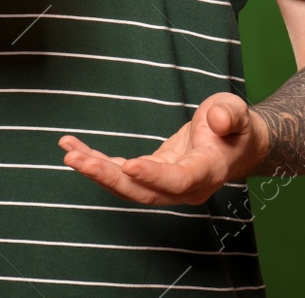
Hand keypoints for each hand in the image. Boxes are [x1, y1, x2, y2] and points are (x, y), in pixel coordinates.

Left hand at [58, 92, 268, 205]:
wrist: (236, 144)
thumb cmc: (236, 127)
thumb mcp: (236, 112)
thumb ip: (230, 115)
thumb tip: (217, 118)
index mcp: (207, 172)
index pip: (178, 180)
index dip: (154, 175)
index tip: (129, 165)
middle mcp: (184, 188)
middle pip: (143, 191)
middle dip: (108, 177)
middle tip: (76, 160)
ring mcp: (166, 185)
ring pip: (127, 187)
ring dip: (95, 171)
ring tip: (68, 152)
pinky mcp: (152, 176)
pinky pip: (121, 174)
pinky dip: (97, 162)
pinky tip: (73, 147)